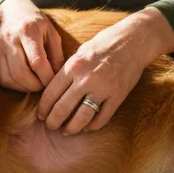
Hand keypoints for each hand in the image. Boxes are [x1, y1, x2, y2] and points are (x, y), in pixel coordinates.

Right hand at [0, 0, 63, 92]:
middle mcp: (9, 38)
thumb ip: (57, 55)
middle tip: (44, 85)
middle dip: (35, 85)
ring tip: (34, 84)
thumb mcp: (52, 33)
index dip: (47, 78)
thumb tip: (58, 78)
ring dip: (23, 87)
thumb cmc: (36, 24)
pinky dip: (11, 85)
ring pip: (8, 78)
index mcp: (27, 30)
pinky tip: (21, 80)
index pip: (37, 62)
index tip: (53, 81)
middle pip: (21, 73)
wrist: (12, 11)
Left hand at [38, 9, 173, 134]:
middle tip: (50, 126)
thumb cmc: (104, 44)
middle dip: (53, 121)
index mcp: (73, 67)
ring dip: (71, 128)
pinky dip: (92, 126)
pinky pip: (102, 118)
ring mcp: (103, 89)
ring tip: (66, 131)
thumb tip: (53, 90)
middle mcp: (85, 79)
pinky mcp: (117, 96)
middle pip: (62, 108)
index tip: (40, 115)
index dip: (43, 108)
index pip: (50, 94)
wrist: (133, 41)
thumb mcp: (80, 52)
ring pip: (81, 117)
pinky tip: (86, 127)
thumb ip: (67, 70)